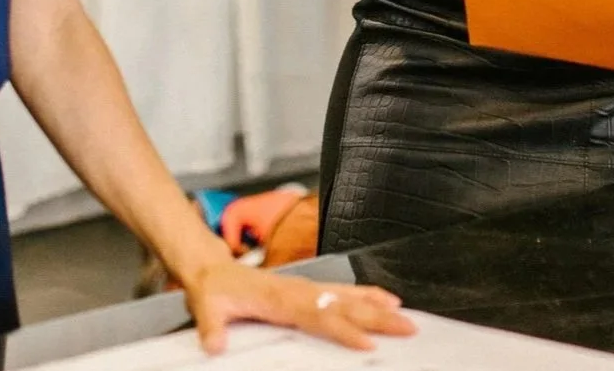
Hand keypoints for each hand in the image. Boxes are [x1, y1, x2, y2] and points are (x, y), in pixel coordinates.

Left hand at [184, 260, 413, 354]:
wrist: (213, 268)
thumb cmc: (214, 289)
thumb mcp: (207, 307)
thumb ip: (212, 327)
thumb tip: (215, 345)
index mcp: (280, 298)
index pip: (319, 316)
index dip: (344, 330)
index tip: (367, 343)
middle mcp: (299, 291)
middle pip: (344, 306)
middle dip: (377, 318)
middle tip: (405, 327)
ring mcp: (306, 288)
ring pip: (348, 297)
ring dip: (377, 306)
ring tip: (403, 315)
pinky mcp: (307, 289)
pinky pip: (343, 292)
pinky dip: (367, 295)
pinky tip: (384, 301)